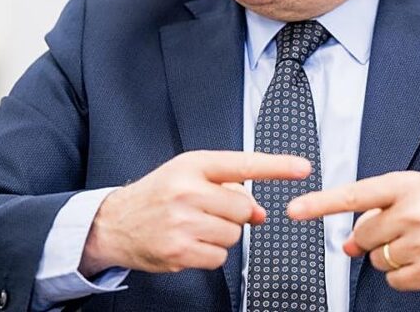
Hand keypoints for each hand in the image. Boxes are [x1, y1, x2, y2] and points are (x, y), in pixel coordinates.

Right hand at [80, 150, 310, 274]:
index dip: (277, 166)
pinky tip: (190, 243)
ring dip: (222, 235)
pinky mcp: (180, 251)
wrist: (116, 222)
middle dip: (234, 214)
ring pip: (234, 235)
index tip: (303, 167)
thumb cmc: (158, 195)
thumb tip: (259, 212)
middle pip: (243, 208)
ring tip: (195, 226)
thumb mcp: (188, 176)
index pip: (243, 163)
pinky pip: (220, 256)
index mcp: (192, 165)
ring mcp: (183, 222)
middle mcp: (187, 190)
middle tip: (208, 211)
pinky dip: (211, 253)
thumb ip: (227, 186)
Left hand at [287, 171, 419, 291]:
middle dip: (372, 237)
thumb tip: (346, 243)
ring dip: (389, 256)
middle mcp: (412, 212)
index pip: (353, 196)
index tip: (294, 209)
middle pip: (363, 236)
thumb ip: (375, 210)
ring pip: (378, 260)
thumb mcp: (413, 191)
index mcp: (404, 186)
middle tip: (396, 230)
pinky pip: (395, 280)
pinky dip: (403, 274)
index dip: (319, 204)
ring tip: (415, 242)